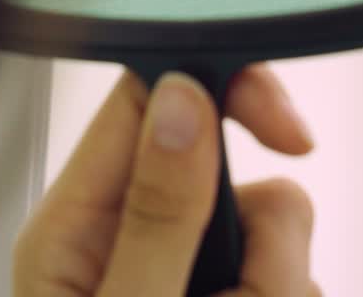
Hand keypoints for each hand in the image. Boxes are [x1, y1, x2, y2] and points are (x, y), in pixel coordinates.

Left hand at [13, 65, 321, 295]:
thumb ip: (156, 216)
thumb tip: (184, 101)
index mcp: (75, 227)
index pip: (147, 97)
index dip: (222, 87)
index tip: (288, 132)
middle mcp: (129, 237)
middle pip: (232, 169)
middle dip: (267, 238)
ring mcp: (181, 273)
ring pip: (274, 230)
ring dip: (275, 285)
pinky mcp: (224, 294)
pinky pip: (288, 276)